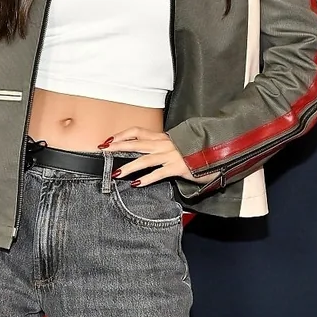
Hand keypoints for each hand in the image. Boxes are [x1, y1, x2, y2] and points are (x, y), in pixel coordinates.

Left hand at [98, 128, 217, 185]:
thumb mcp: (173, 147)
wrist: (214, 154)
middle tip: (103, 152)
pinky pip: (159, 173)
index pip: (137, 131)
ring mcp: (171, 155)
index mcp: (161, 138)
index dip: (121, 135)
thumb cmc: (192, 152)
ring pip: (145, 159)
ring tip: (116, 173)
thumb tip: (141, 153)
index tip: (107, 141)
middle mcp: (164, 144)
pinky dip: (147, 179)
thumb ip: (158, 148)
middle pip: (136, 143)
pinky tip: (137, 184)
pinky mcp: (177, 167)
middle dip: (117, 147)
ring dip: (129, 166)